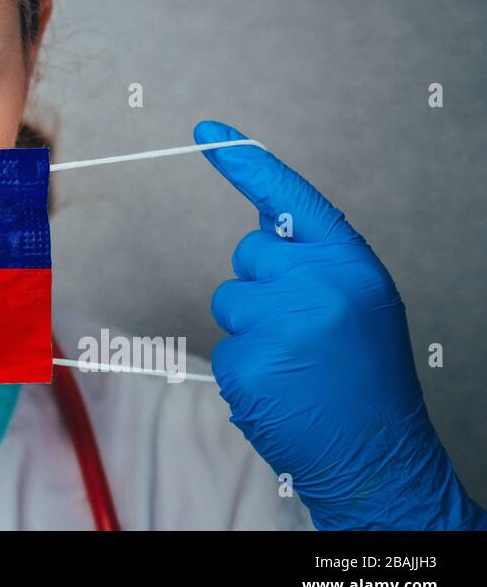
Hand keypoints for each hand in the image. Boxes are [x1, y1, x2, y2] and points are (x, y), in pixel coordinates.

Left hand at [195, 120, 484, 529]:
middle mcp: (317, 286)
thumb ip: (313, 261)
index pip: (289, 199)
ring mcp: (281, 325)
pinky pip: (223, 346)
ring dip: (251, 329)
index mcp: (349, 264)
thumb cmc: (366, 376)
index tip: (206, 129)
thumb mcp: (358, 302)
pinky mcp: (249, 364)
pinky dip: (244, 368)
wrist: (380, 456)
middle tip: (303, 331)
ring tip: (296, 364)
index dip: (245, 162)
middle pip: (247, 255)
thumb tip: (261, 222)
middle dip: (262, 286)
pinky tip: (281, 388)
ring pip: (229, 301)